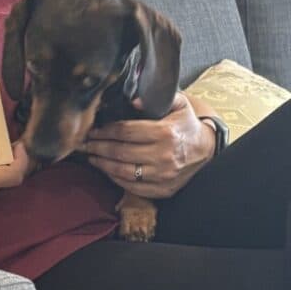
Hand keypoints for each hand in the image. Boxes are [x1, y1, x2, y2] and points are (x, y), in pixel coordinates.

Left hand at [83, 92, 214, 199]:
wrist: (206, 150)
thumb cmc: (186, 125)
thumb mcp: (177, 105)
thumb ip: (156, 99)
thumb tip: (133, 101)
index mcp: (165, 133)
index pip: (125, 132)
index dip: (105, 131)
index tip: (93, 130)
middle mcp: (163, 156)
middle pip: (120, 152)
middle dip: (98, 147)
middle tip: (84, 144)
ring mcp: (162, 175)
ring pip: (122, 171)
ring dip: (102, 164)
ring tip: (91, 156)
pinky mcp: (162, 190)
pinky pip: (132, 186)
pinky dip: (115, 179)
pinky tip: (106, 170)